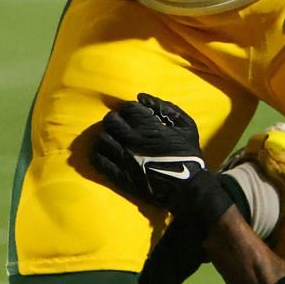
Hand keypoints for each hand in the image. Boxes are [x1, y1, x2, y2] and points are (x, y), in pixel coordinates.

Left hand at [88, 93, 232, 222]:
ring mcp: (122, 158)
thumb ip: (165, 107)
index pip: (127, 108)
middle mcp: (132, 140)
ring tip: (115, 138)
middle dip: (117, 119)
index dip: (130, 109)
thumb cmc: (187, 154)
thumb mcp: (186, 125)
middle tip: (123, 124)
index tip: (135, 115)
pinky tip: (108, 152)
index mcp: (148, 127)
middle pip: (110, 120)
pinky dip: (99, 152)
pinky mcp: (117, 175)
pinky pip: (97, 159)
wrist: (185, 186)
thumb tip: (141, 97)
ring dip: (108, 134)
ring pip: (102, 138)